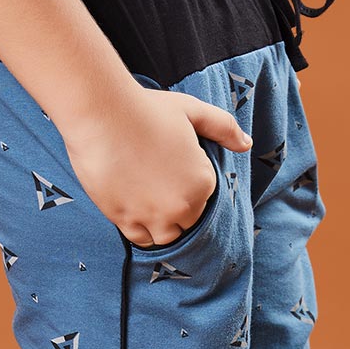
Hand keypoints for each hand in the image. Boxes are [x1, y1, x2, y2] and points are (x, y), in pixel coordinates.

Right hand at [59, 84, 252, 248]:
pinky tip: (134, 212)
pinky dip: (140, 230)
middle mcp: (182, 207)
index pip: (204, 200)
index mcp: (203, 183)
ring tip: (147, 203)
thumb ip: (224, 128)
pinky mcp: (124, 220)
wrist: (102, 115)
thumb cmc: (148, 109)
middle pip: (187, 222)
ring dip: (161, 225)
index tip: (174, 172)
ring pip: (166, 237)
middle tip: (158, 186)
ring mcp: (152, 217)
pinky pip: (140, 240)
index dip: (190, 187)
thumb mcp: (193, 111)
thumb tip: (247, 144)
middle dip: (177, 209)